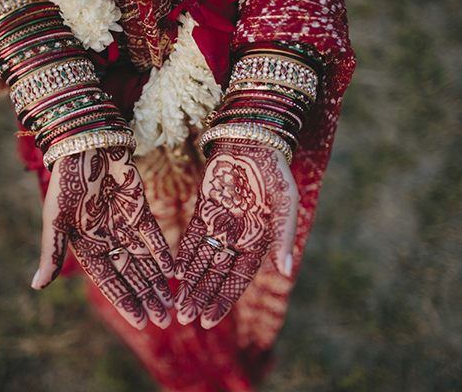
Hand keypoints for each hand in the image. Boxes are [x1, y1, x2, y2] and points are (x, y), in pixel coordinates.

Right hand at [31, 147, 174, 329]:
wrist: (85, 145)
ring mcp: (124, 225)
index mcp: (86, 246)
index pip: (108, 281)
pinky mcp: (139, 209)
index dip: (124, 301)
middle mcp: (107, 240)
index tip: (141, 321)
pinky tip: (172, 270)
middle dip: (147, 297)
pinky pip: (152, 235)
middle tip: (165, 320)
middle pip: (130, 275)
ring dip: (157, 281)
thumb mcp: (55, 220)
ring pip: (144, 260)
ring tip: (172, 302)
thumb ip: (52, 252)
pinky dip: (162, 252)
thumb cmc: (65, 183)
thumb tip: (36, 287)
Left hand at [173, 140, 297, 328]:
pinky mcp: (204, 211)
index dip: (223, 300)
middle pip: (217, 275)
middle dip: (202, 296)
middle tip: (185, 317)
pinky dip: (184, 254)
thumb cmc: (274, 171)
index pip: (239, 279)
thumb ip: (284, 236)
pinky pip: (192, 237)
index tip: (208, 320)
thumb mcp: (285, 203)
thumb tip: (286, 271)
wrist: (251, 139)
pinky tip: (175, 272)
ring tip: (178, 304)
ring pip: (202, 260)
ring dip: (191, 281)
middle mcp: (239, 238)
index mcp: (259, 241)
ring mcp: (220, 225)